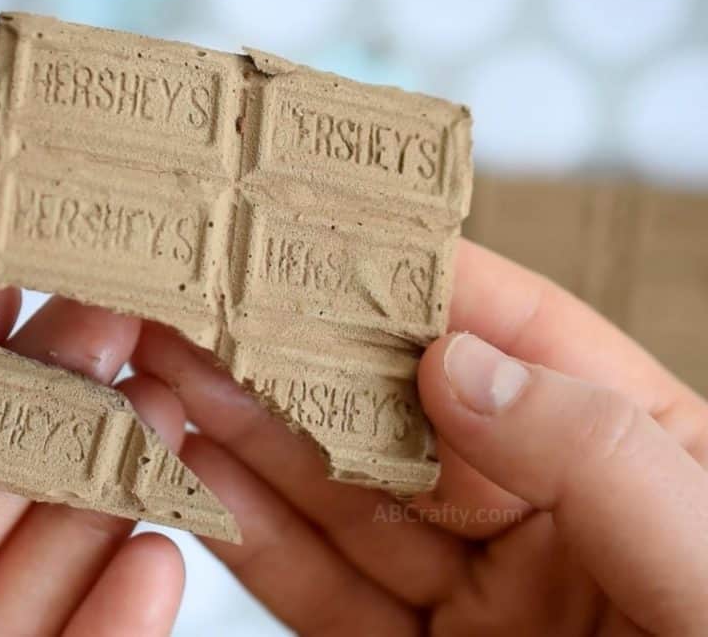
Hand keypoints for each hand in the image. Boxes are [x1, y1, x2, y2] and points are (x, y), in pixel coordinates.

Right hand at [131, 240, 707, 634]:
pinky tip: (190, 478)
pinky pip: (323, 587)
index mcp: (626, 443)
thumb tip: (452, 360)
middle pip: (390, 407)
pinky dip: (251, 535)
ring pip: (337, 493)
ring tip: (158, 377)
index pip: (504, 330)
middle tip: (191, 301)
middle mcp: (535, 502)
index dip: (401, 272)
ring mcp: (472, 584)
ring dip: (242, 434)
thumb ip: (591, 453)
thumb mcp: (707, 561)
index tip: (301, 224)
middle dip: (286, 350)